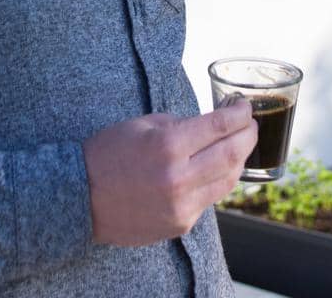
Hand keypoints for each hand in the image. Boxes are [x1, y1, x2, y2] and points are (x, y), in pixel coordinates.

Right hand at [83, 100, 255, 245]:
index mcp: (168, 145)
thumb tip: (210, 125)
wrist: (80, 197)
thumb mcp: (143, 125)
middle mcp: (179, 177)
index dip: (240, 114)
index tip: (245, 107)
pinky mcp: (180, 224)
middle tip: (251, 125)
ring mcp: (181, 205)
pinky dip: (217, 182)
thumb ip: (180, 124)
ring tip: (239, 146)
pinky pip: (209, 199)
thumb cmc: (107, 153)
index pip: (220, 126)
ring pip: (228, 181)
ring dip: (239, 160)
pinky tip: (215, 170)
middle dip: (248, 136)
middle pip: (233, 154)